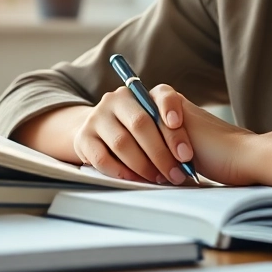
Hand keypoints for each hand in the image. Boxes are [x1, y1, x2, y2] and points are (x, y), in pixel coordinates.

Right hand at [72, 84, 199, 184]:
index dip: (172, 111)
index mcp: (140, 91)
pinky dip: (121, 172)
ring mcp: (97, 117)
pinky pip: (103, 158)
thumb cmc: (137, 132)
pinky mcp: (84, 138)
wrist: (100, 134)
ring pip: (122, 143)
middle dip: (162, 153)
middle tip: (177, 173)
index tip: (180, 129)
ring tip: (158, 178)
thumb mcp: (154, 123)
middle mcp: (116, 99)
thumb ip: (170, 131)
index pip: (162, 94)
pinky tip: (135, 179)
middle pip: (141, 124)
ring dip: (143, 166)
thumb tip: (188, 158)